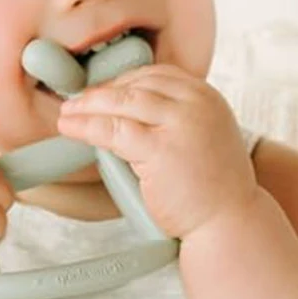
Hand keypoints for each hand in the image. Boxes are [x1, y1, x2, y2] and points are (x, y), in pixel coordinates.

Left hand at [57, 64, 257, 237]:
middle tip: (77, 102)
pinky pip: (114, 130)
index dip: (124, 80)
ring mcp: (180, 124)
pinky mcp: (161, 149)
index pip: (157, 75)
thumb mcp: (201, 137)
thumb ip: (173, 119)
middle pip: (137, 84)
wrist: (229, 223)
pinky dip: (87, 126)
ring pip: (122, 102)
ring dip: (88, 106)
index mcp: (207, 97)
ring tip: (68, 114)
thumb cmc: (212, 188)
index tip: (103, 91)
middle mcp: (196, 104)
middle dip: (102, 91)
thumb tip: (124, 110)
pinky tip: (71, 128)